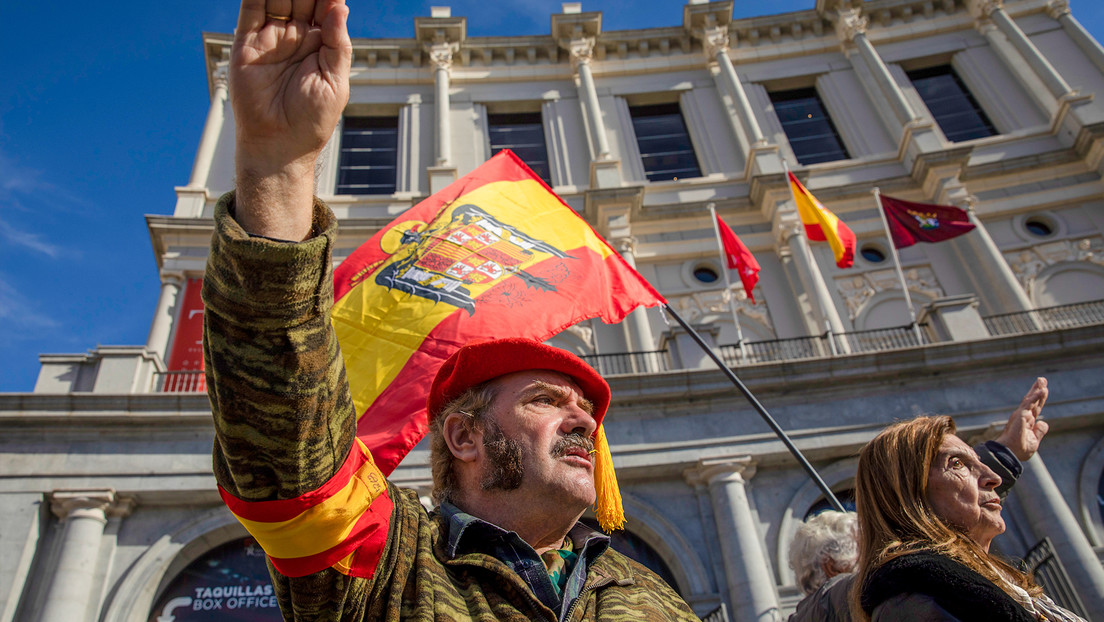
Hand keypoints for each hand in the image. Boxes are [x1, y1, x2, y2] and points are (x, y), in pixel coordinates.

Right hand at [230, 0, 351, 239]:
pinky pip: (250, 9)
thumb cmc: (312, 120)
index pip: (326, 8)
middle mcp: (296, 37)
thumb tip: (341, 6)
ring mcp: (271, 38)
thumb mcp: (335, 81)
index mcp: (321, 45)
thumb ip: (338, 43)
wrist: (278, 145)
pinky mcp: (247, 43)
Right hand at [995, 377, 1048, 461]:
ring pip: (1030, 400)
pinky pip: (1029, 404)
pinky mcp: (1021, 416)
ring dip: (1037, 390)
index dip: (1040, 398)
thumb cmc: (1018, 450)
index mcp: (1027, 422)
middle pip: (1032, 400)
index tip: (1044, 389)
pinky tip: (1041, 390)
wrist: (1009, 454)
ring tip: (1042, 381)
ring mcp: (1021, 415)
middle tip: (1042, 379)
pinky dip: (1036, 397)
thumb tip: (1044, 422)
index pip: (1035, 407)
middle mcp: (1023, 416)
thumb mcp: (1034, 441)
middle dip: (1037, 390)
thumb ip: (1039, 431)